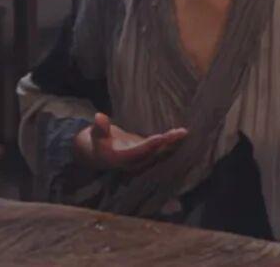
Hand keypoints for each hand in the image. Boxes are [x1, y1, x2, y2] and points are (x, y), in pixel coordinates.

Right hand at [72, 112, 187, 171]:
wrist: (98, 154)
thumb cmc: (96, 142)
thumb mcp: (94, 134)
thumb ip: (99, 127)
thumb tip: (99, 116)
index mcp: (121, 159)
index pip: (138, 152)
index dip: (149, 145)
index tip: (161, 137)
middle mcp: (134, 162)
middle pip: (154, 153)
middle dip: (167, 144)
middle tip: (180, 132)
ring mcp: (141, 160)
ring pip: (160, 153)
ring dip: (172, 144)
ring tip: (184, 132)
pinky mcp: (147, 155)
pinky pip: (161, 151)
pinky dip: (170, 144)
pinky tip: (181, 135)